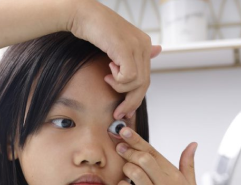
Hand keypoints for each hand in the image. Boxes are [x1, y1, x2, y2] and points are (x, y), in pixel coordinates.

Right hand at [67, 0, 161, 119]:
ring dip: (120, 87)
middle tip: (119, 113)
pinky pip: (128, 78)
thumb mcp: (116, 46)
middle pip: (144, 84)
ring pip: (136, 83)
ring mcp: (136, 46)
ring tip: (107, 77)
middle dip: (131, 102)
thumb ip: (132, 56)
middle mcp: (144, 45)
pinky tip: (108, 70)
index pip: (146, 78)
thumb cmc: (94, 30)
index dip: (136, 97)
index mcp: (144, 44)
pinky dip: (118, 80)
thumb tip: (159, 51)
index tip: (125, 110)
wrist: (82, 15)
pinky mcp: (126, 49)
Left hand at [115, 126, 200, 184]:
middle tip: (119, 147)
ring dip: (125, 167)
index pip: (153, 151)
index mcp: (174, 175)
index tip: (125, 131)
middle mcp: (165, 184)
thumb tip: (193, 144)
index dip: (137, 139)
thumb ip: (188, 164)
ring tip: (124, 169)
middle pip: (143, 158)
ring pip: (134, 172)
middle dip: (128, 150)